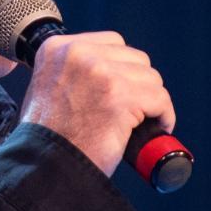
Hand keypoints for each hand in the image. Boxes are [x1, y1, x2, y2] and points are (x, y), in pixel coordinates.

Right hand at [16, 31, 175, 176]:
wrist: (45, 167)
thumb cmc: (48, 137)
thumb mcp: (49, 86)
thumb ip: (72, 71)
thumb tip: (107, 69)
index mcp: (58, 47)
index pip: (113, 43)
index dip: (123, 69)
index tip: (123, 92)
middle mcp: (78, 53)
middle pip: (135, 58)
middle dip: (139, 84)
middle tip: (133, 110)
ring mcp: (101, 73)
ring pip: (151, 78)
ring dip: (151, 101)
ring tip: (141, 122)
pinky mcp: (121, 96)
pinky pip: (160, 99)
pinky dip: (164, 116)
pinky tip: (157, 127)